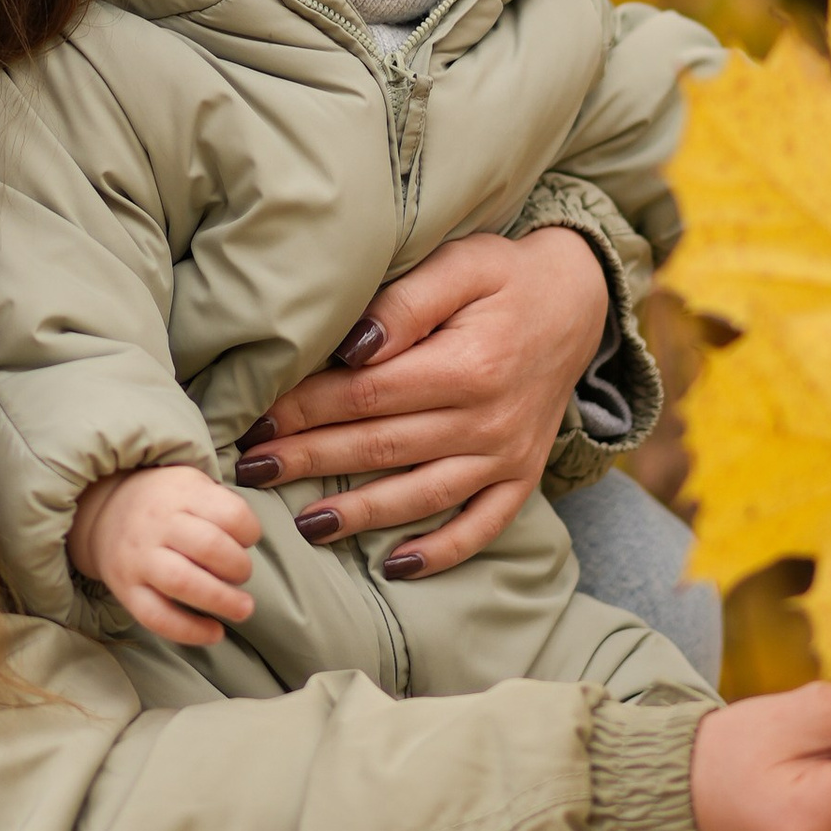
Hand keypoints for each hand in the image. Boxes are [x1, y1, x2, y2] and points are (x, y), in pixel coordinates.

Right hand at [68, 464, 260, 647]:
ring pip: (183, 583)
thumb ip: (221, 505)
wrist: (103, 511)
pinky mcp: (126, 590)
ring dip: (221, 600)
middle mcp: (157, 523)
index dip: (250, 532)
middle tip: (243, 575)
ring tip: (243, 608)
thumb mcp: (192, 482)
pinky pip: (158, 618)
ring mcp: (139, 558)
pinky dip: (190, 631)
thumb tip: (251, 544)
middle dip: (239, 568)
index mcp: (181, 492)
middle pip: (209, 547)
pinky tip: (214, 633)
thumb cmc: (164, 502)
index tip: (248, 540)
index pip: (230, 514)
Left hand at [232, 226, 609, 574]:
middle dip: (311, 461)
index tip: (257, 420)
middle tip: (252, 472)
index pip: (367, 396)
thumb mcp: (460, 265)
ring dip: (361, 514)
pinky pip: (483, 524)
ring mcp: (509, 455)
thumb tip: (352, 348)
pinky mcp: (523, 475)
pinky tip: (396, 566)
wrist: (579, 300)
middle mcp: (489, 419)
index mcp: (468, 365)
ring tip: (305, 526)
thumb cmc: (504, 276)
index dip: (306, 409)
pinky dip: (442, 551)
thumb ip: (404, 305)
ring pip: (422, 495)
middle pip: (383, 448)